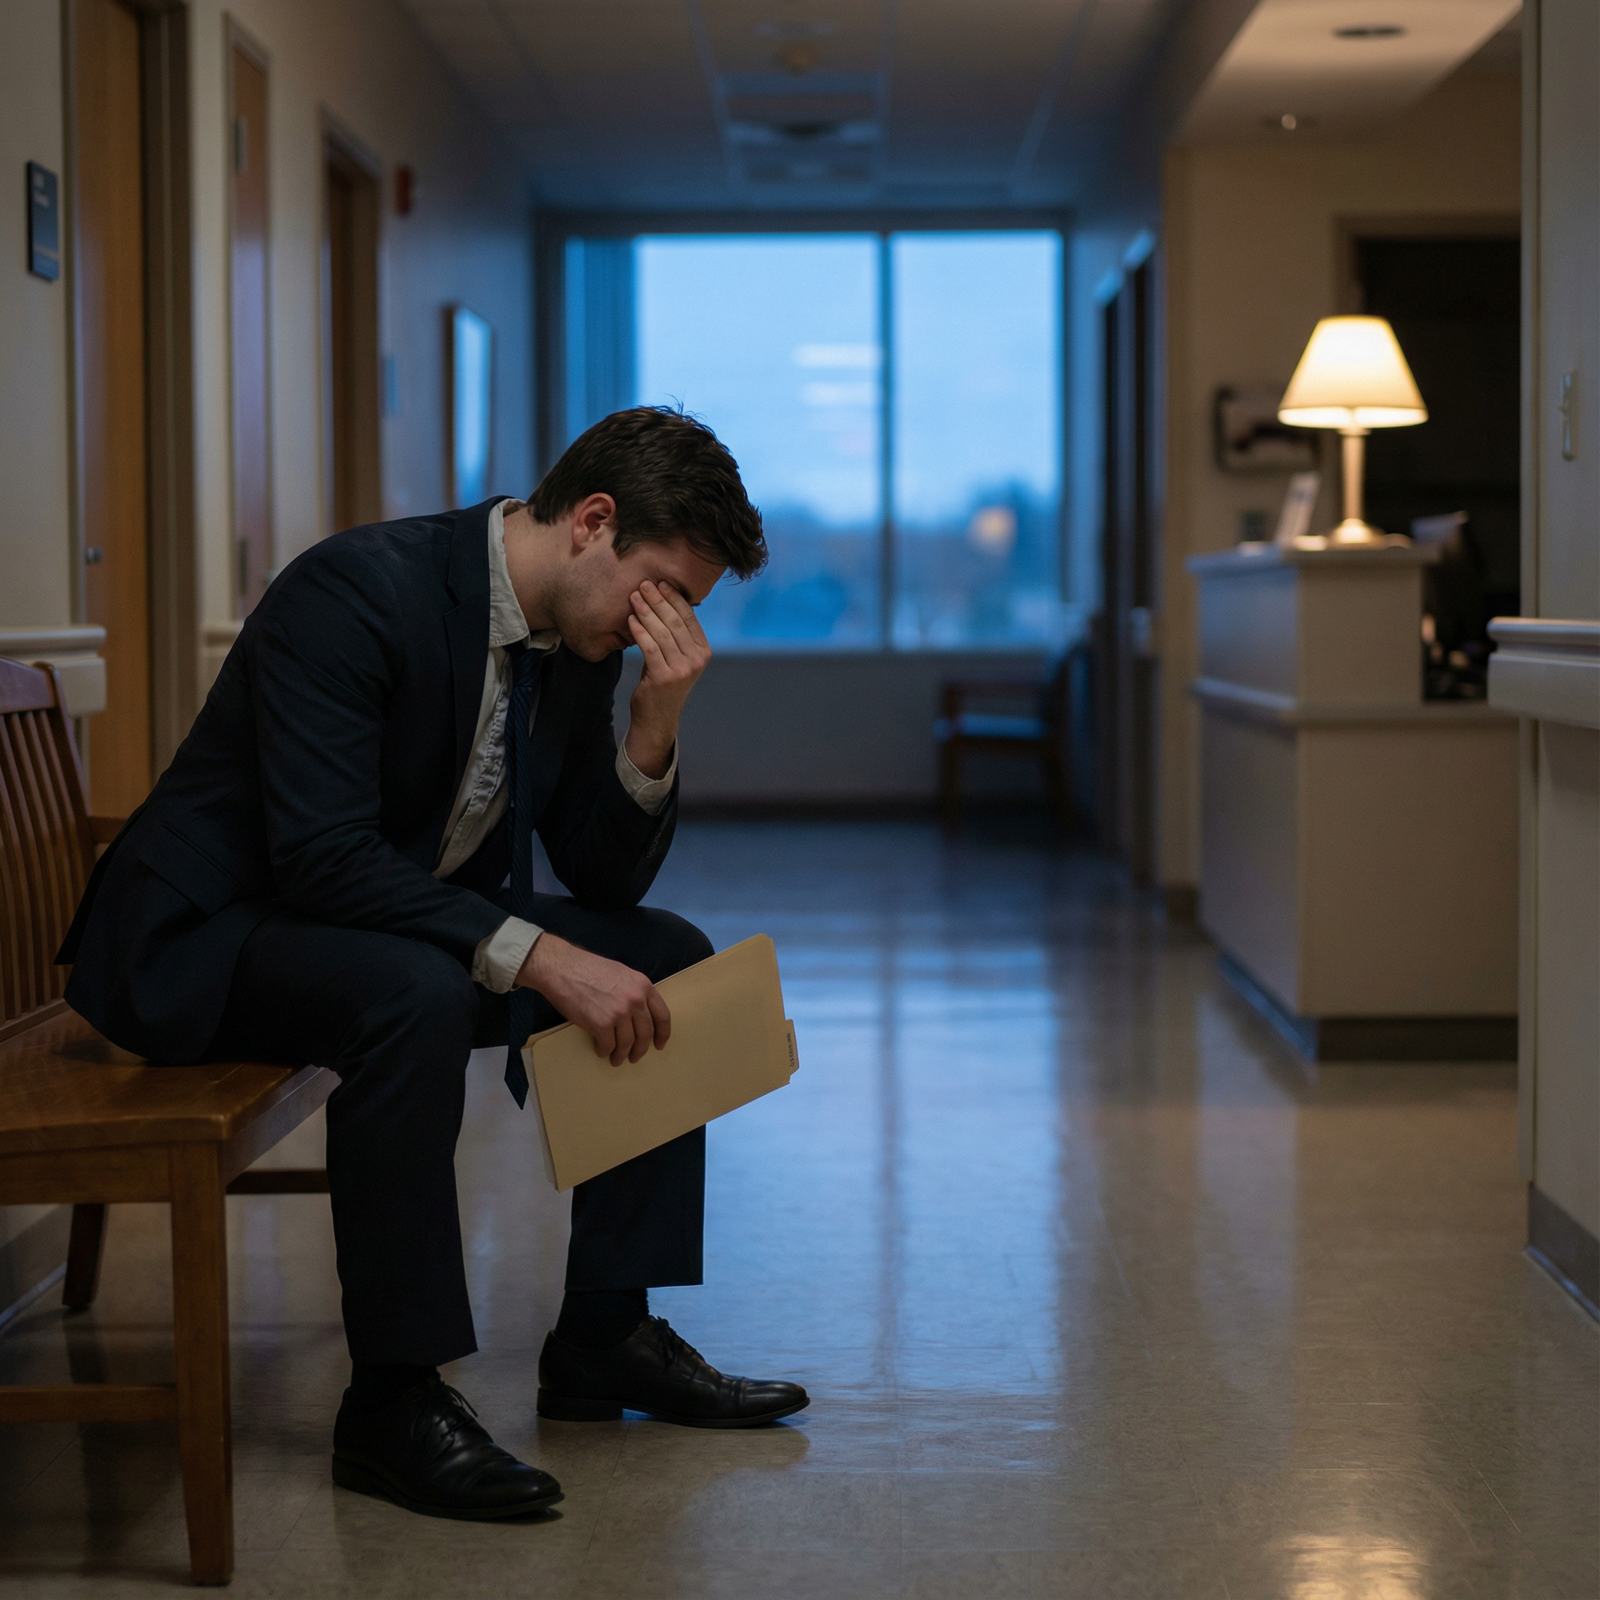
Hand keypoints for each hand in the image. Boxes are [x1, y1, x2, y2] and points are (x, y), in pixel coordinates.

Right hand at [517, 933, 669, 1065]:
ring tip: (616, 1059)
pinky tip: (601, 1050)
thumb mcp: (621, 973)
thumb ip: (634, 991)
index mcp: (643, 985)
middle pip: (646, 1033)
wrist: (562, 969)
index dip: (663, 1034)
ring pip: (628, 1043)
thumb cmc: (588, 969)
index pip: (663, 1015)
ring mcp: (619, 1012)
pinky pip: (608, 1045)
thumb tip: (638, 1013)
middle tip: (635, 1057)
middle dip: (641, 1049)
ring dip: (622, 1055)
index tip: (659, 1044)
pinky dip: (605, 1051)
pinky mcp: (602, 1024)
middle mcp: (635, 1000)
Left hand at [625, 580, 710, 778]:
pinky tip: (630, 620)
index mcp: (703, 651)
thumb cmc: (663, 682)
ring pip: (662, 632)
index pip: (688, 617)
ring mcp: (682, 670)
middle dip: (657, 600)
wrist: (657, 718)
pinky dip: (639, 631)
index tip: (660, 582)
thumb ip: (675, 635)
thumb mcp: (675, 657)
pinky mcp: (664, 677)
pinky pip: (650, 647)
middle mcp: (697, 660)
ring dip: (646, 611)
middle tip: (643, 584)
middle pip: (675, 622)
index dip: (674, 597)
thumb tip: (663, 599)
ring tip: (634, 597)